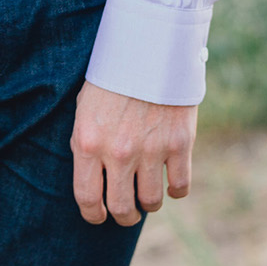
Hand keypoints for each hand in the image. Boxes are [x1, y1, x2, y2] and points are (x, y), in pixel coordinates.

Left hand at [70, 81, 197, 226]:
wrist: (149, 49)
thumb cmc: (113, 79)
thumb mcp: (86, 111)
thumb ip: (87, 146)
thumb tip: (95, 180)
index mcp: (90, 143)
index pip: (88, 198)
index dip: (94, 215)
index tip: (100, 216)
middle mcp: (120, 152)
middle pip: (122, 207)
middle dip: (124, 216)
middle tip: (127, 213)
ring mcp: (152, 149)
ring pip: (152, 200)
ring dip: (149, 204)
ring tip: (148, 197)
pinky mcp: (180, 143)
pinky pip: (180, 185)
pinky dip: (176, 191)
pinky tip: (171, 185)